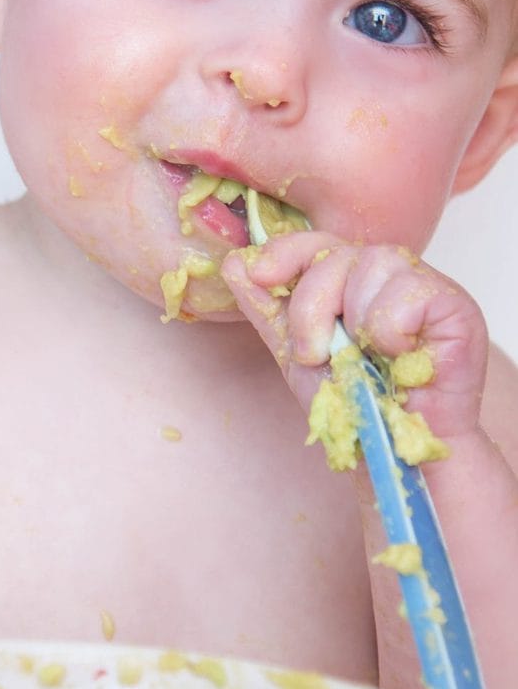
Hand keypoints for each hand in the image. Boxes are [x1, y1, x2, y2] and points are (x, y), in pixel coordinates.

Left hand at [220, 231, 488, 443]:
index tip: (260, 273)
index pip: (314, 241)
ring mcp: (422, 285)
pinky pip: (409, 293)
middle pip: (336, 253)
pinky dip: (391, 331)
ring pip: (374, 264)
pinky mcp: (455, 305)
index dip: (284, 252)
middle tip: (315, 354)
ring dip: (354, 321)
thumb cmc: (353, 401)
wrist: (393, 446)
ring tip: (364, 359)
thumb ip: (267, 309)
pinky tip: (397, 356)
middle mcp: (385, 274)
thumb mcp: (296, 353)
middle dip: (311, 307)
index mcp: (348, 279)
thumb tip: (233, 264)